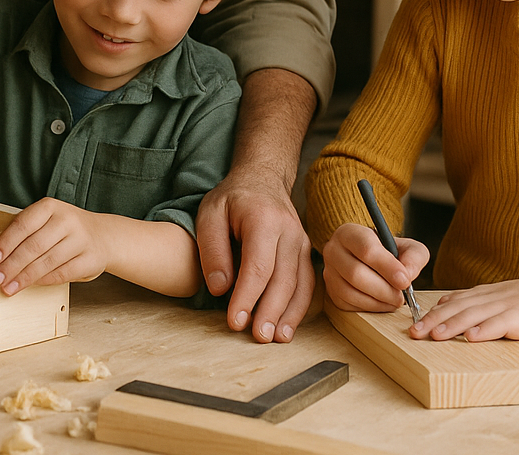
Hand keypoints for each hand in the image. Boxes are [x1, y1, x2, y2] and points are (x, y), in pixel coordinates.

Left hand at [0, 198, 108, 293]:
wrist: (103, 236)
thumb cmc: (65, 230)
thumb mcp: (46, 221)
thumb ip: (26, 234)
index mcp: (51, 206)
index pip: (23, 224)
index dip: (6, 243)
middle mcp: (67, 220)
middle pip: (34, 245)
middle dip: (12, 265)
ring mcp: (81, 239)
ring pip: (47, 261)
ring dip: (25, 277)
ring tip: (9, 287)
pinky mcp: (90, 259)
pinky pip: (62, 273)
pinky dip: (44, 280)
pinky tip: (31, 285)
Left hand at [196, 170, 311, 342]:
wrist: (263, 179)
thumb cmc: (233, 199)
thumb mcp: (210, 214)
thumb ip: (213, 250)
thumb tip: (220, 288)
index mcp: (264, 219)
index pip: (258, 266)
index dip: (247, 297)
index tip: (235, 321)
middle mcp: (289, 231)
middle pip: (283, 279)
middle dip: (269, 311)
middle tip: (257, 337)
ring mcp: (302, 242)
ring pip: (300, 285)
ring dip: (288, 315)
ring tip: (274, 339)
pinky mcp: (306, 253)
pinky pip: (307, 284)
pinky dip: (298, 308)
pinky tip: (286, 327)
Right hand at [322, 222, 429, 312]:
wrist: (370, 259)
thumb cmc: (388, 251)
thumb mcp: (407, 247)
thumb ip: (414, 257)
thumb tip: (407, 275)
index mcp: (350, 233)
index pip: (366, 249)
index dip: (387, 267)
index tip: (405, 281)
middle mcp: (333, 250)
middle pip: (356, 273)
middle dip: (384, 289)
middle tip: (401, 296)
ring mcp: (329, 272)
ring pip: (350, 292)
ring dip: (378, 301)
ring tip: (394, 300)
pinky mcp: (331, 291)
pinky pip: (348, 304)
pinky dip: (369, 308)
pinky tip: (383, 303)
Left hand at [408, 265, 518, 341]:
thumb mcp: (500, 297)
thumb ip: (476, 302)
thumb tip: (447, 307)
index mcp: (484, 294)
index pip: (452, 300)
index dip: (431, 311)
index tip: (411, 320)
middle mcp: (490, 298)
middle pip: (456, 308)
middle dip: (432, 320)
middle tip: (412, 333)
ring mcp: (506, 306)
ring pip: (473, 315)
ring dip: (452, 325)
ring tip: (434, 335)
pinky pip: (501, 323)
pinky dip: (485, 330)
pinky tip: (471, 338)